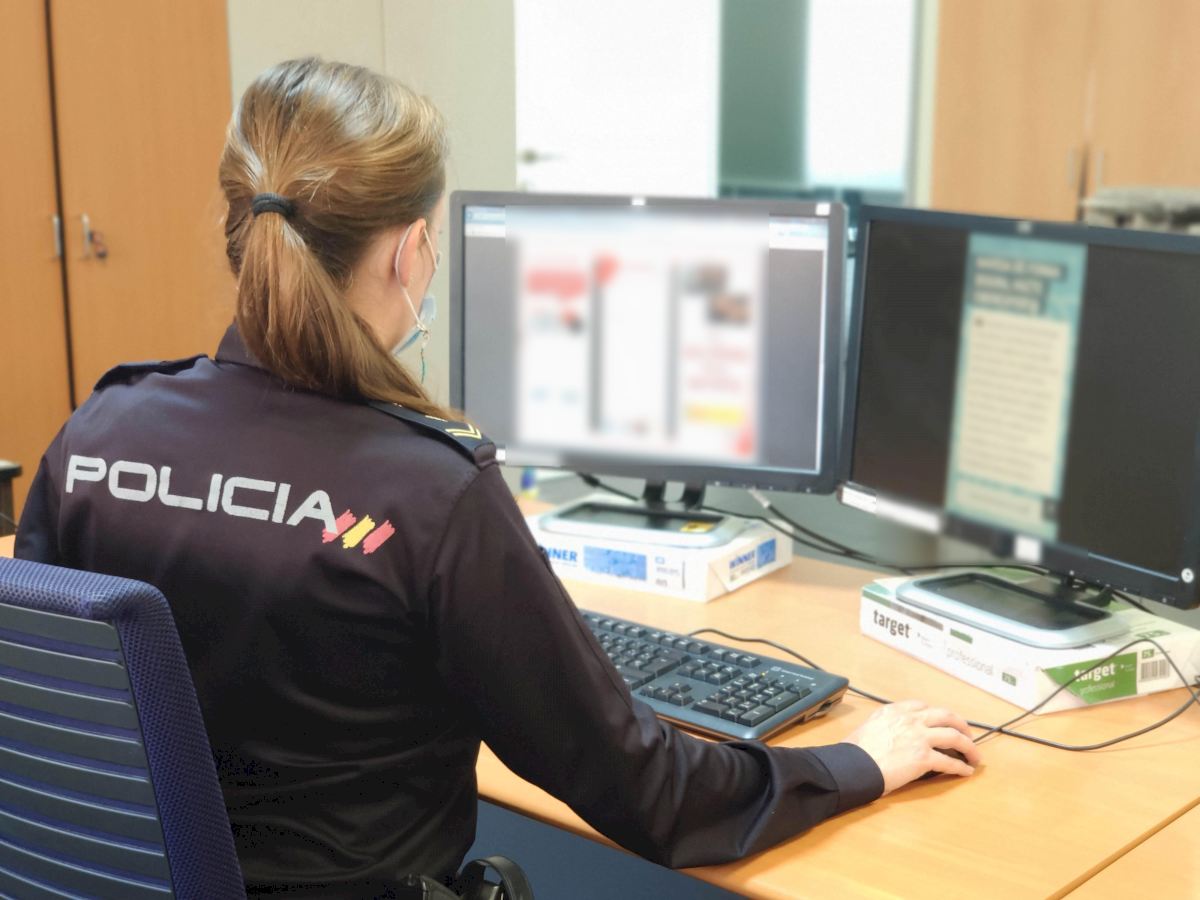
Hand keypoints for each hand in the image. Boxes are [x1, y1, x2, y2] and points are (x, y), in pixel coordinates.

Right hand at [844, 700, 980, 793]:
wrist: (853, 765)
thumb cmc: (854, 751)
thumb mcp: (868, 727)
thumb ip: (884, 726)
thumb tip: (889, 735)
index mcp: (894, 711)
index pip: (923, 706)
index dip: (937, 714)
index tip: (941, 721)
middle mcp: (910, 720)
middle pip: (946, 716)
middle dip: (961, 724)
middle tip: (967, 734)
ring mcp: (919, 737)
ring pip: (954, 736)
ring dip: (969, 746)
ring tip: (975, 755)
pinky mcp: (924, 758)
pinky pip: (950, 762)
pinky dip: (961, 767)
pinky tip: (966, 771)